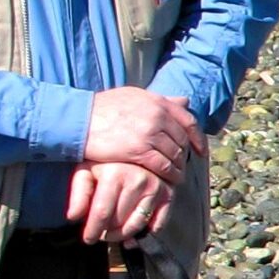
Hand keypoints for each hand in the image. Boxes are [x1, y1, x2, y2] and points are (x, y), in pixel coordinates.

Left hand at [68, 160, 174, 244]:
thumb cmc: (107, 160)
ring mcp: (156, 188)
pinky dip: (147, 230)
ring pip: (138, 224)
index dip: (93, 230)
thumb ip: (79, 193)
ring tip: (115, 232)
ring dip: (124, 234)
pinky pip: (159, 222)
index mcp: (115, 175)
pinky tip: (135, 227)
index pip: (102, 214)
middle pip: (119, 222)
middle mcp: (138, 181)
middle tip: (101, 232)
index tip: (88, 239)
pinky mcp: (168, 193)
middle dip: (107, 232)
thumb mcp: (86, 170)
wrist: (137, 145)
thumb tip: (73, 218)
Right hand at [82, 88, 201, 181]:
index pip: (188, 121)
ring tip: (177, 176)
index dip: (197, 138)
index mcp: (158, 102)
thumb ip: (160, 100)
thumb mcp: (134, 95)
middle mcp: (158, 116)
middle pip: (182, 140)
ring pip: (175, 154)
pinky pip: (163, 166)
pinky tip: (170, 182)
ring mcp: (149, 134)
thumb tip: (184, 101)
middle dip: (185, 154)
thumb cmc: (103, 108)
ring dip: (179, 167)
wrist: (79, 119)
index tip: (200, 150)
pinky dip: (170, 175)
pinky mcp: (139, 151)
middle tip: (183, 165)